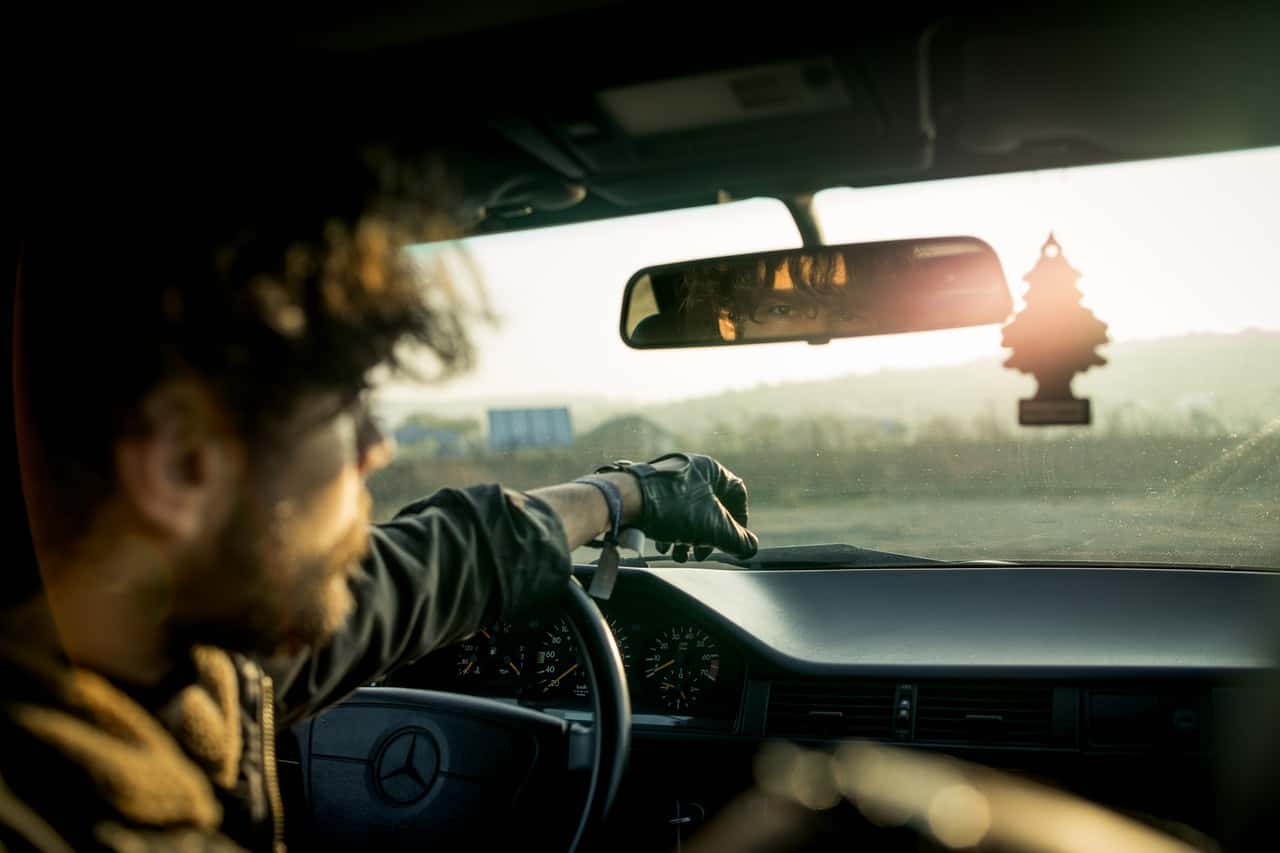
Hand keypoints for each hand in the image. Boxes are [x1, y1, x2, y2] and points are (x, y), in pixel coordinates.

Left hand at [598, 453, 758, 561]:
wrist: (623, 501)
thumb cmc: (672, 509)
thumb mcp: (714, 529)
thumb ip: (738, 541)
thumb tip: (749, 548)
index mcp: (710, 469)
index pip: (737, 495)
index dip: (739, 522)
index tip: (732, 540)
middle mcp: (689, 468)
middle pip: (710, 507)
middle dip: (707, 536)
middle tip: (701, 553)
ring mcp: (666, 477)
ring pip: (687, 512)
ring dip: (687, 538)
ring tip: (678, 556)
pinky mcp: (647, 488)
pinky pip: (667, 511)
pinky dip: (669, 530)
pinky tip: (662, 546)